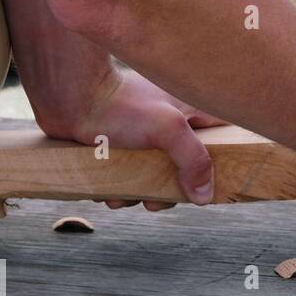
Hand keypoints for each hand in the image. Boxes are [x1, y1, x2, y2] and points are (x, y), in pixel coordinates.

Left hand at [56, 70, 226, 210]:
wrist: (68, 99)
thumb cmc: (119, 104)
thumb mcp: (168, 129)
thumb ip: (193, 160)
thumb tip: (205, 195)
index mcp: (193, 112)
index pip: (227, 136)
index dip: (227, 159)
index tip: (218, 180)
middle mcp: (173, 127)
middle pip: (190, 169)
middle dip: (172, 189)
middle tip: (157, 195)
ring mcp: (146, 140)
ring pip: (157, 178)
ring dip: (141, 192)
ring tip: (124, 188)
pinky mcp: (122, 151)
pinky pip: (130, 180)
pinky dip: (120, 189)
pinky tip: (108, 185)